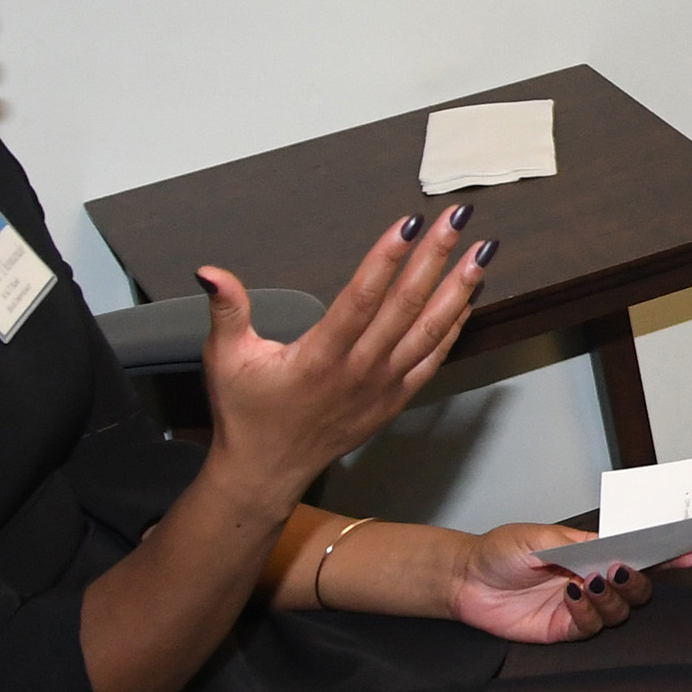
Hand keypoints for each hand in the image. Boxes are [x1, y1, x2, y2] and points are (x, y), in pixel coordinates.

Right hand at [195, 209, 493, 492]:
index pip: (361, 298)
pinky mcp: (394, 399)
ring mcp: (382, 387)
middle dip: (435, 257)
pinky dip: (455, 327)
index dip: (387, 258)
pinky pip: (433, 358)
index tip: (409, 223)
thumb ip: (226, 310)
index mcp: (319, 358)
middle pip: (405, 305)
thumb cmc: (247, 414)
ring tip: (482, 253)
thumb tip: (210, 271)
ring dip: (458, 289)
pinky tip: (469, 298)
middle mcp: (359, 371)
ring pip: (430, 331)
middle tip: (457, 218)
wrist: (267, 472)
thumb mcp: (226, 358)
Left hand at [449, 524, 655, 642]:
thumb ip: (578, 543)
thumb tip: (613, 546)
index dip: (664, 556)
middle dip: (638, 580)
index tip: (688, 552)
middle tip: (621, 568)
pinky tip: (572, 598)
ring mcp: (580, 607)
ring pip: (619, 610)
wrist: (464, 581)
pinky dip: (587, 613)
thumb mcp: (540, 536)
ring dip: (611, 597)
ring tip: (591, 582)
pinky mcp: (564, 629)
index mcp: (592, 553)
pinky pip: (590, 628)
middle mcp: (592, 581)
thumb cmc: (499, 551)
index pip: (636, 555)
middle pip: (636, 588)